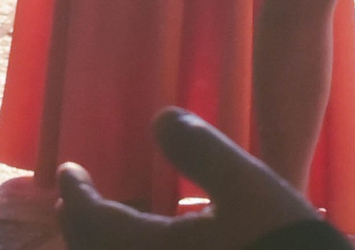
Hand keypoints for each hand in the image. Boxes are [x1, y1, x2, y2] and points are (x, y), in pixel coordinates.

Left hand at [57, 109, 316, 249]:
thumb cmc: (284, 245)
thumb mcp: (251, 190)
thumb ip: (202, 152)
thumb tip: (160, 118)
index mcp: (149, 249)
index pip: (90, 221)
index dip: (76, 193)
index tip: (69, 172)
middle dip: (83, 225)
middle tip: (81, 199)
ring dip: (106, 243)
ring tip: (115, 223)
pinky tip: (156, 242)